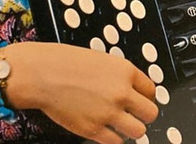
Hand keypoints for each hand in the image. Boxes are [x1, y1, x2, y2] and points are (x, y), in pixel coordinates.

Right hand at [0, 42, 158, 143]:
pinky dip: (114, 139)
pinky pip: (116, 143)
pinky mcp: (94, 129)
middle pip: (151, 112)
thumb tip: (130, 89)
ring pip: (139, 131)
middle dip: (144, 114)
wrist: (44, 73)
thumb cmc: (67, 62)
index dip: (146, 96)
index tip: (141, 99)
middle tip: (135, 114)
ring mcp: (108, 113)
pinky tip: (108, 132)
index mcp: (125, 70)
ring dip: (131, 129)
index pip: (151, 89)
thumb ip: (119, 75)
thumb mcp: (101, 60)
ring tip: (121, 124)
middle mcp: (121, 92)